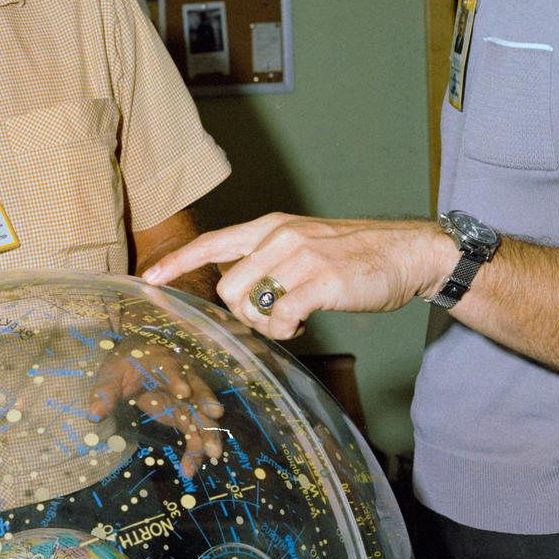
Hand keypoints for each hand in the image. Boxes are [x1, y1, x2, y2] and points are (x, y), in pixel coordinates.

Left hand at [87, 341, 223, 476]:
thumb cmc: (125, 364)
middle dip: (206, 405)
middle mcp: (181, 377)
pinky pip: (195, 432)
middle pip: (197, 391)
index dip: (177, 378)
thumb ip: (105, 393)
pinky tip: (190, 469)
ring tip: (212, 455)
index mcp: (159, 361)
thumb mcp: (111, 374)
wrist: (138, 359)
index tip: (183, 392)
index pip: (169, 368)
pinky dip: (195, 449)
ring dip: (208, 433)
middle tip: (215, 418)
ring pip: (202, 415)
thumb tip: (94, 414)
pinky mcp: (185, 414)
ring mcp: (187, 398)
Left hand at [143, 213, 449, 340]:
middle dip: (241, 313)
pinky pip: (281, 317)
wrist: (407, 252)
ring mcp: (300, 257)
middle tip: (271, 319)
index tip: (151, 278)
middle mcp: (279, 237)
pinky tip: (303, 325)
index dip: (178, 262)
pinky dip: (287, 330)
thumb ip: (269, 260)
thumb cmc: (354, 255)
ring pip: (248, 303)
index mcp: (270, 227)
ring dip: (264, 325)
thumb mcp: (303, 244)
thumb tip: (238, 289)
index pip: (212, 242)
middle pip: (225, 287)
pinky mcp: (321, 281)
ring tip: (290, 322)